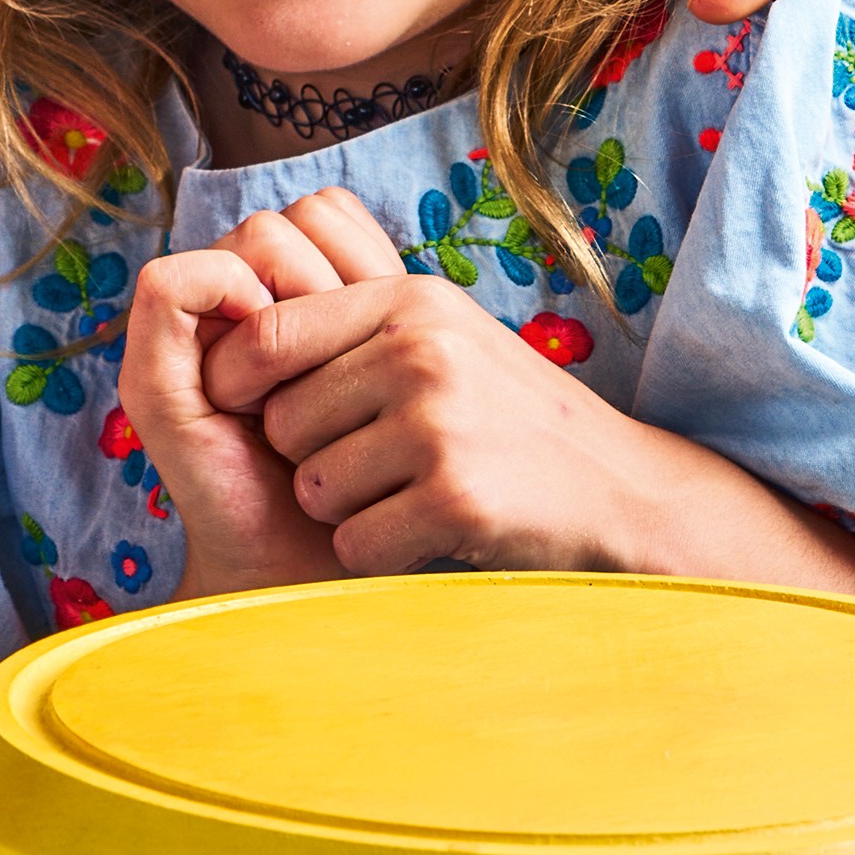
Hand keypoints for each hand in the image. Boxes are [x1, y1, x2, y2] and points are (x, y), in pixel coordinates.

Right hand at [122, 209, 347, 597]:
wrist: (322, 566)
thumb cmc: (369, 479)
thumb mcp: (382, 379)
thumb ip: (373, 312)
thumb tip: (373, 253)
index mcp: (280, 309)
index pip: (320, 213)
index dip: (354, 256)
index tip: (376, 336)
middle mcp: (226, 315)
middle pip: (284, 218)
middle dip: (330, 278)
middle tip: (344, 362)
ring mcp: (183, 342)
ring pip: (244, 237)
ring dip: (296, 296)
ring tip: (312, 372)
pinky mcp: (149, 378)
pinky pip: (170, 282)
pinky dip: (226, 300)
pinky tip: (267, 366)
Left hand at [196, 194, 661, 572]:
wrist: (625, 492)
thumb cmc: (507, 414)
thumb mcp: (438, 334)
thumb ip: (346, 323)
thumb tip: (229, 319)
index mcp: (408, 301)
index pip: (266, 336)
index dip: (236, 380)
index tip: (243, 410)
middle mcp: (421, 353)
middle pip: (282, 423)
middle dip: (308, 459)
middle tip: (375, 467)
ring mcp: (440, 426)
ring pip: (313, 489)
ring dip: (346, 510)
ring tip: (410, 495)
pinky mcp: (457, 499)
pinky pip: (356, 543)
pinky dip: (379, 554)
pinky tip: (428, 535)